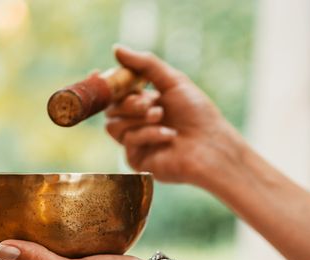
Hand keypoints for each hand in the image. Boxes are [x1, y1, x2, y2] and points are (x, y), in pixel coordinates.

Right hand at [105, 45, 250, 193]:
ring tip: (160, 116)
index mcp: (144, 103)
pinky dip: (148, 134)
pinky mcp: (137, 160)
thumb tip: (116, 49)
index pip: (116, 93)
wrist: (212, 145)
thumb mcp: (173, 81)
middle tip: (149, 102)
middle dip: (128, 102)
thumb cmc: (198, 114)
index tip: (98, 72)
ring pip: (113, 125)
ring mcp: (136, 143)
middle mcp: (137, 123)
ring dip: (137, 118)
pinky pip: (128, 141)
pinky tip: (169, 135)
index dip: (106, 84)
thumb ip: (145, 65)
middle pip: (110, 108)